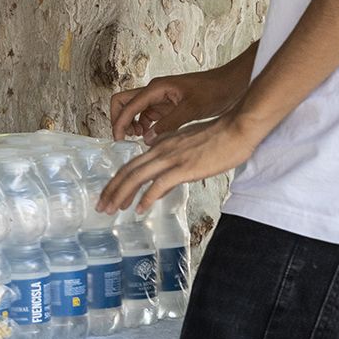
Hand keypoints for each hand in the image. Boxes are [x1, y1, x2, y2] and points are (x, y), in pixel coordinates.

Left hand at [97, 112, 264, 214]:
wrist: (237, 129)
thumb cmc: (218, 138)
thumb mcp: (187, 148)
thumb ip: (171, 164)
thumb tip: (159, 188)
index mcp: (160, 145)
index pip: (131, 165)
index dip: (117, 181)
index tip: (109, 195)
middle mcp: (160, 150)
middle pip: (127, 171)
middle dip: (111, 190)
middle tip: (101, 206)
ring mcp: (171, 158)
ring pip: (136, 177)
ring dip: (121, 195)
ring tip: (111, 210)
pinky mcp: (184, 167)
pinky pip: (159, 184)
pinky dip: (146, 198)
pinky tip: (139, 209)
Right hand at [110, 65, 247, 143]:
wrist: (230, 85)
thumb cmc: (214, 91)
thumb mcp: (192, 109)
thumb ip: (169, 124)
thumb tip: (148, 138)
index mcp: (156, 88)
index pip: (127, 105)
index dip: (120, 122)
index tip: (119, 139)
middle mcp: (154, 91)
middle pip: (123, 102)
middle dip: (119, 119)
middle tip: (124, 138)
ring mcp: (160, 98)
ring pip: (134, 110)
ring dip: (132, 124)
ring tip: (141, 138)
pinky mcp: (168, 106)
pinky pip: (148, 116)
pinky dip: (145, 126)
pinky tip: (152, 136)